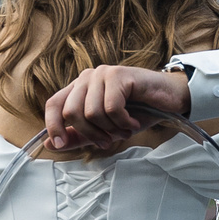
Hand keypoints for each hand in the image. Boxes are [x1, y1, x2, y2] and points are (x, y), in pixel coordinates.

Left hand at [44, 65, 190, 151]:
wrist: (168, 100)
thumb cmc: (138, 112)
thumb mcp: (104, 130)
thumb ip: (78, 137)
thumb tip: (50, 144)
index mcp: (79, 88)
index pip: (54, 104)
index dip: (52, 125)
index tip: (59, 145)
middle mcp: (87, 77)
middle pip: (71, 112)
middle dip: (90, 134)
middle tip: (108, 141)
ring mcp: (103, 74)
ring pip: (92, 112)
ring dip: (111, 129)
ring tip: (125, 129)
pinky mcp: (119, 75)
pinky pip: (111, 108)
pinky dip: (123, 122)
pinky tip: (133, 121)